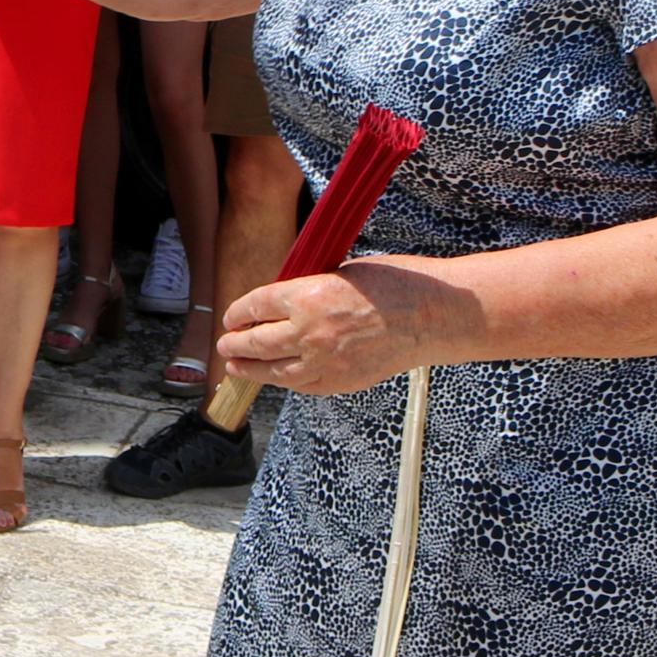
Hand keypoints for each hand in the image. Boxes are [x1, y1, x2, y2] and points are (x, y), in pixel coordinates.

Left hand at [216, 260, 438, 395]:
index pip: (255, 305)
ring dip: (249, 368)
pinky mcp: (340, 381)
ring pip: (273, 371)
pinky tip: (275, 378)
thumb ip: (308, 289)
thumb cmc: (392, 283)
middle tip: (224, 343)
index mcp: (305, 295)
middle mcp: (308, 331)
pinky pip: (302, 385)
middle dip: (235, 342)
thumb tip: (282, 303)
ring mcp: (324, 361)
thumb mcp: (339, 271)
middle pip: (257, 341)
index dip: (238, 312)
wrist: (431, 316)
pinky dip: (284, 381)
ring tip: (235, 366)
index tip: (232, 316)